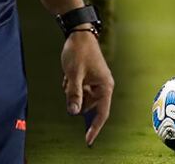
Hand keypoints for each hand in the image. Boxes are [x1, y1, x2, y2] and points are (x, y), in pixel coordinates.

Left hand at [62, 30, 113, 145]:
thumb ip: (74, 94)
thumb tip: (73, 112)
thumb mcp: (73, 75)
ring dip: (73, 92)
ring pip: (82, 99)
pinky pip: (79, 91)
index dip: (94, 128)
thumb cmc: (79, 52)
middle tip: (69, 84)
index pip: (102, 113)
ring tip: (69, 77)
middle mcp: (103, 86)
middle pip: (89, 106)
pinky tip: (69, 74)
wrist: (79, 34)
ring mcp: (96, 82)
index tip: (87, 141)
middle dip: (76, 100)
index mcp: (105, 86)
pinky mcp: (89, 79)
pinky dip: (71, 86)